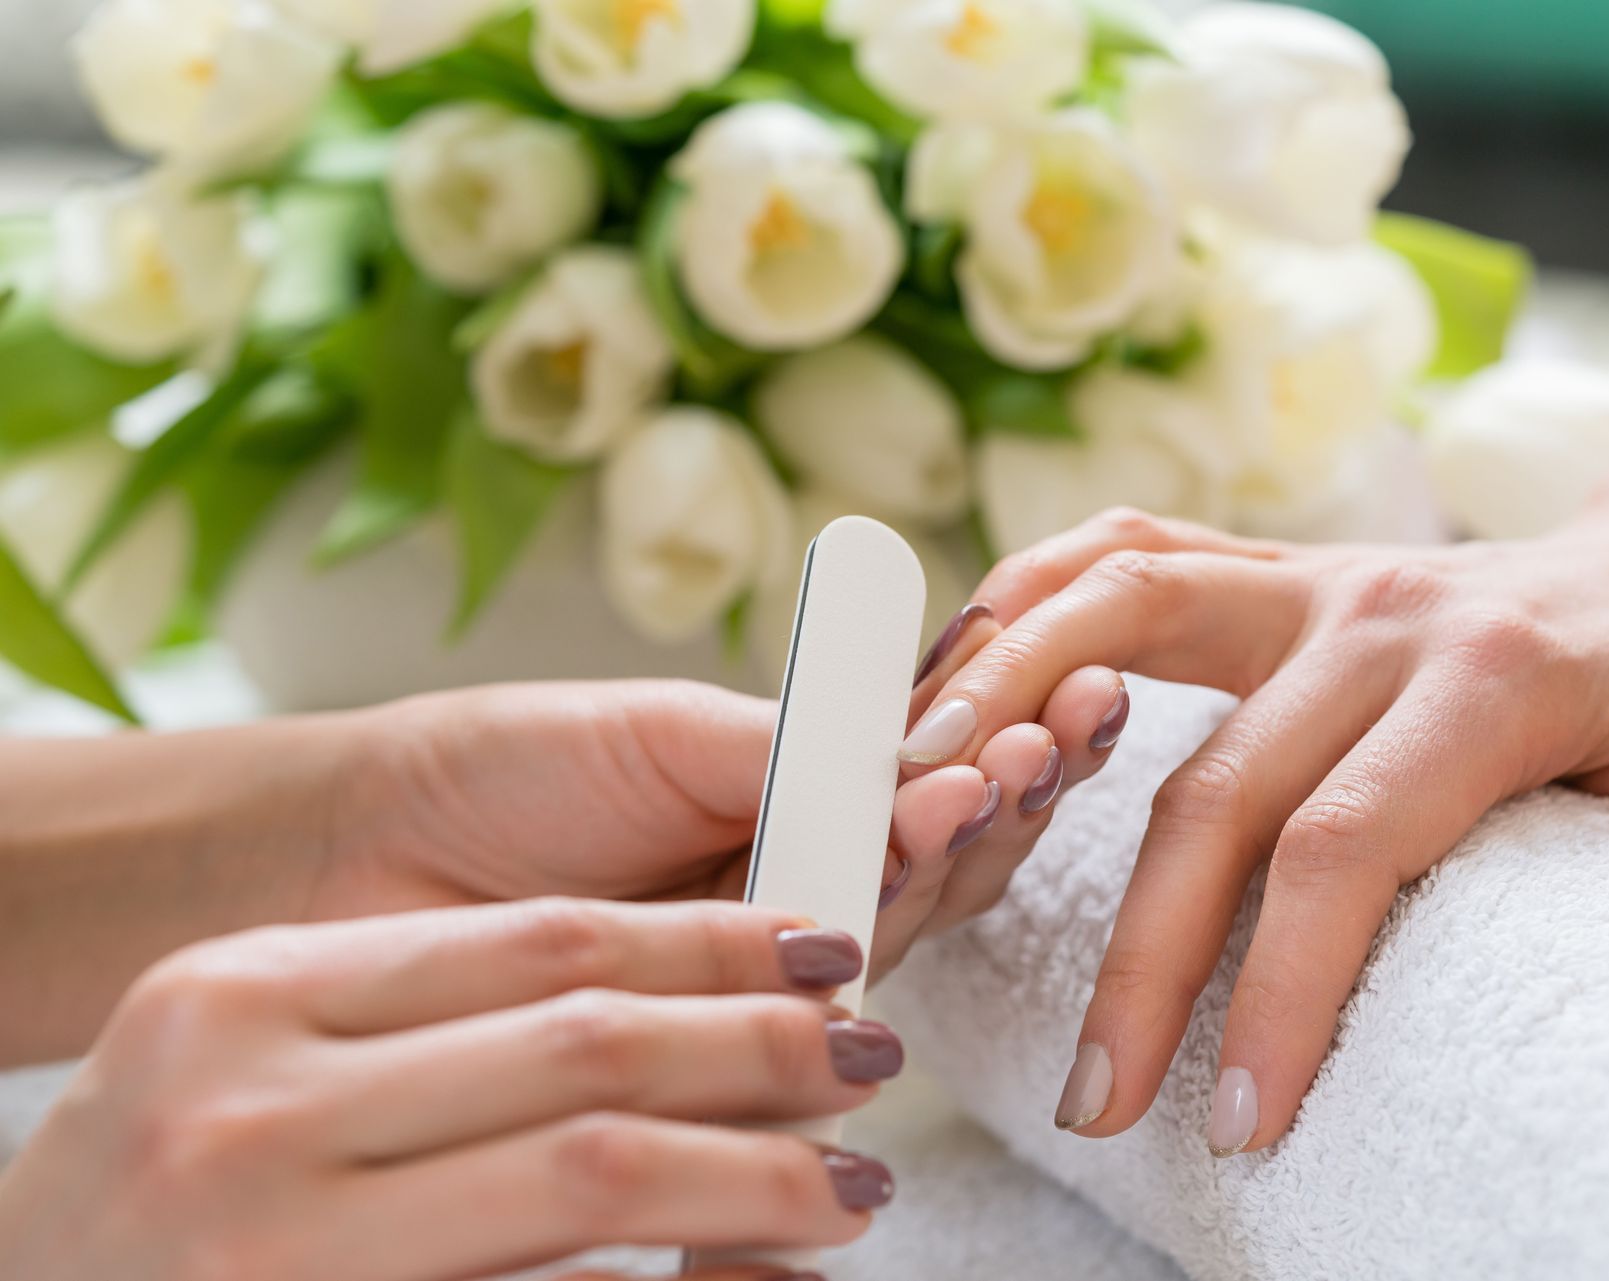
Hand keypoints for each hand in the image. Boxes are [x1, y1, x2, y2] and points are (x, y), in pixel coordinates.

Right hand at [0, 899, 900, 1278]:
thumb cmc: (145, 1194)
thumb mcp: (236, 1055)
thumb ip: (415, 1013)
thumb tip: (645, 999)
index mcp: (249, 995)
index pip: (539, 944)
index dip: (708, 940)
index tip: (820, 944)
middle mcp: (255, 1110)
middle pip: (587, 1048)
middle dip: (760, 1047)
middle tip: (868, 1052)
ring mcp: (283, 1244)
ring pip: (594, 1171)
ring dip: (756, 1174)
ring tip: (852, 1182)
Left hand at [314, 675, 1129, 981]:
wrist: (353, 856)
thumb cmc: (497, 767)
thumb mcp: (662, 728)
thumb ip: (796, 750)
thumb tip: (931, 759)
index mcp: (787, 794)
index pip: (929, 774)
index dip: (1006, 733)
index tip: (1078, 682)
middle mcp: (790, 886)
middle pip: (942, 853)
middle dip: (1014, 787)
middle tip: (1073, 722)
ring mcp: (755, 966)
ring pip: (902, 919)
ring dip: (967, 843)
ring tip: (1009, 768)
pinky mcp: (713, 1039)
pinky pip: (818, 992)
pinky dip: (878, 921)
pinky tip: (923, 850)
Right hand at [904, 508, 1608, 1154]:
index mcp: (1485, 672)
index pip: (1345, 840)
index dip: (1278, 984)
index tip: (1241, 1118)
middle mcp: (1368, 610)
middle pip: (1210, 783)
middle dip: (1143, 954)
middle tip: (1098, 1097)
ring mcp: (1298, 578)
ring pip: (1111, 618)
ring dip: (1010, 720)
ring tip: (929, 843)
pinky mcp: (1253, 572)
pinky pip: (1113, 560)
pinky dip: (1022, 611)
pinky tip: (955, 693)